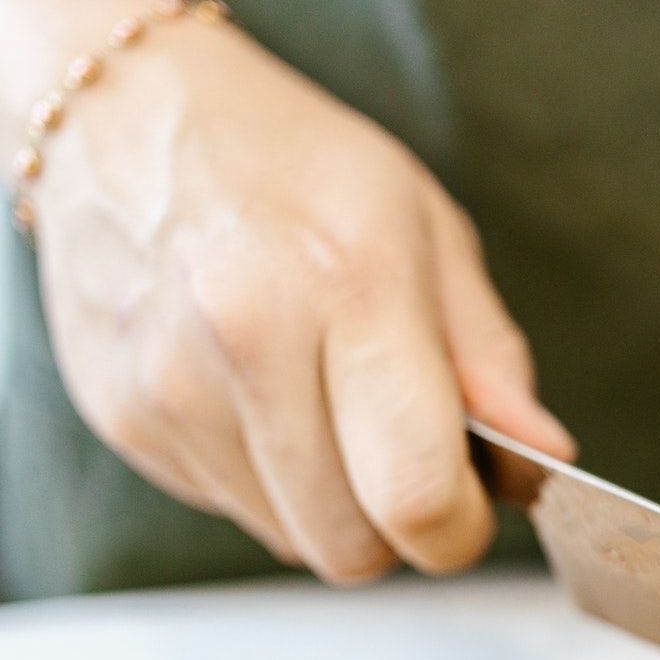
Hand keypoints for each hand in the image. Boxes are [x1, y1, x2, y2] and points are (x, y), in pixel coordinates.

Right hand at [31, 18, 572, 580]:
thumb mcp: (427, 230)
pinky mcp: (118, 416)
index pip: (415, 496)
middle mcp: (244, 340)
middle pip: (350, 547)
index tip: (470, 503)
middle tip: (402, 453)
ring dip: (327, 502)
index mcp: (347, 285)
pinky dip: (261, 478)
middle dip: (396, 525)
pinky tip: (255, 392)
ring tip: (321, 401)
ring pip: (290, 539)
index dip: (459, 530)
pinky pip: (228, 508)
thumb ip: (489, 357)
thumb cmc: (294, 166)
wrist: (123, 112)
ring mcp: (167, 386)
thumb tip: (541, 454)